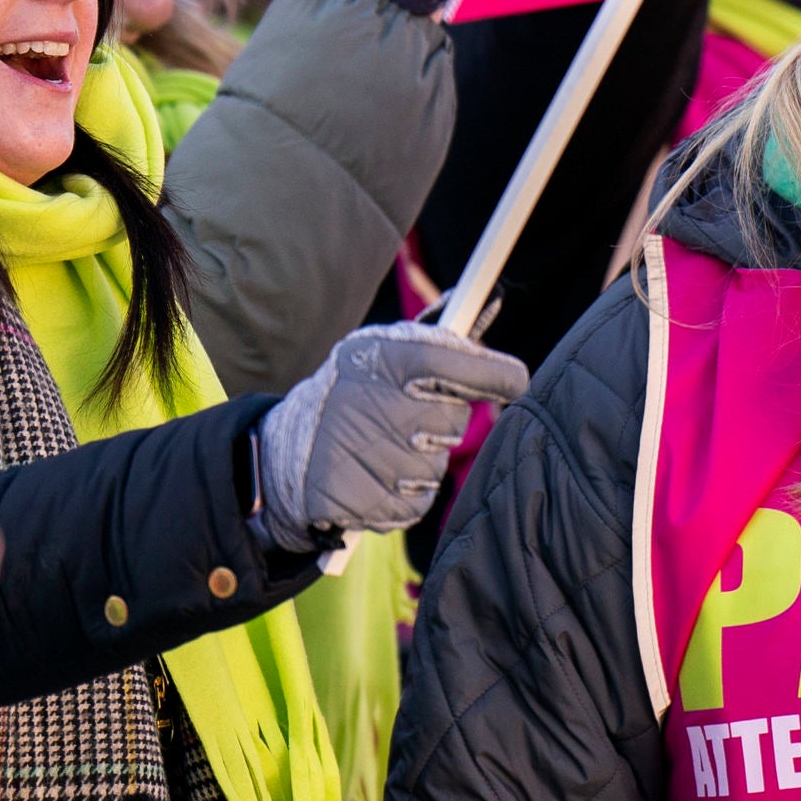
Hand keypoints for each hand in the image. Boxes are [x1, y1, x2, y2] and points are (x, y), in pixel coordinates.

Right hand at [254, 320, 531, 550]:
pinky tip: (373, 476)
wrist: (284, 454)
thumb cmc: (350, 391)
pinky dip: (403, 494)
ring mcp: (372, 458)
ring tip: (380, 446)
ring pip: (436, 467)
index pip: (456, 362)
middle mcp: (379, 406)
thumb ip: (437, 331)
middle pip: (453, 422)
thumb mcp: (379, 348)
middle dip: (439, 422)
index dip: (495, 374)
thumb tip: (491, 297)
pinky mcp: (366, 503)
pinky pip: (418, 502)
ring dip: (419, 461)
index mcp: (382, 359)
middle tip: (404, 416)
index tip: (516, 380)